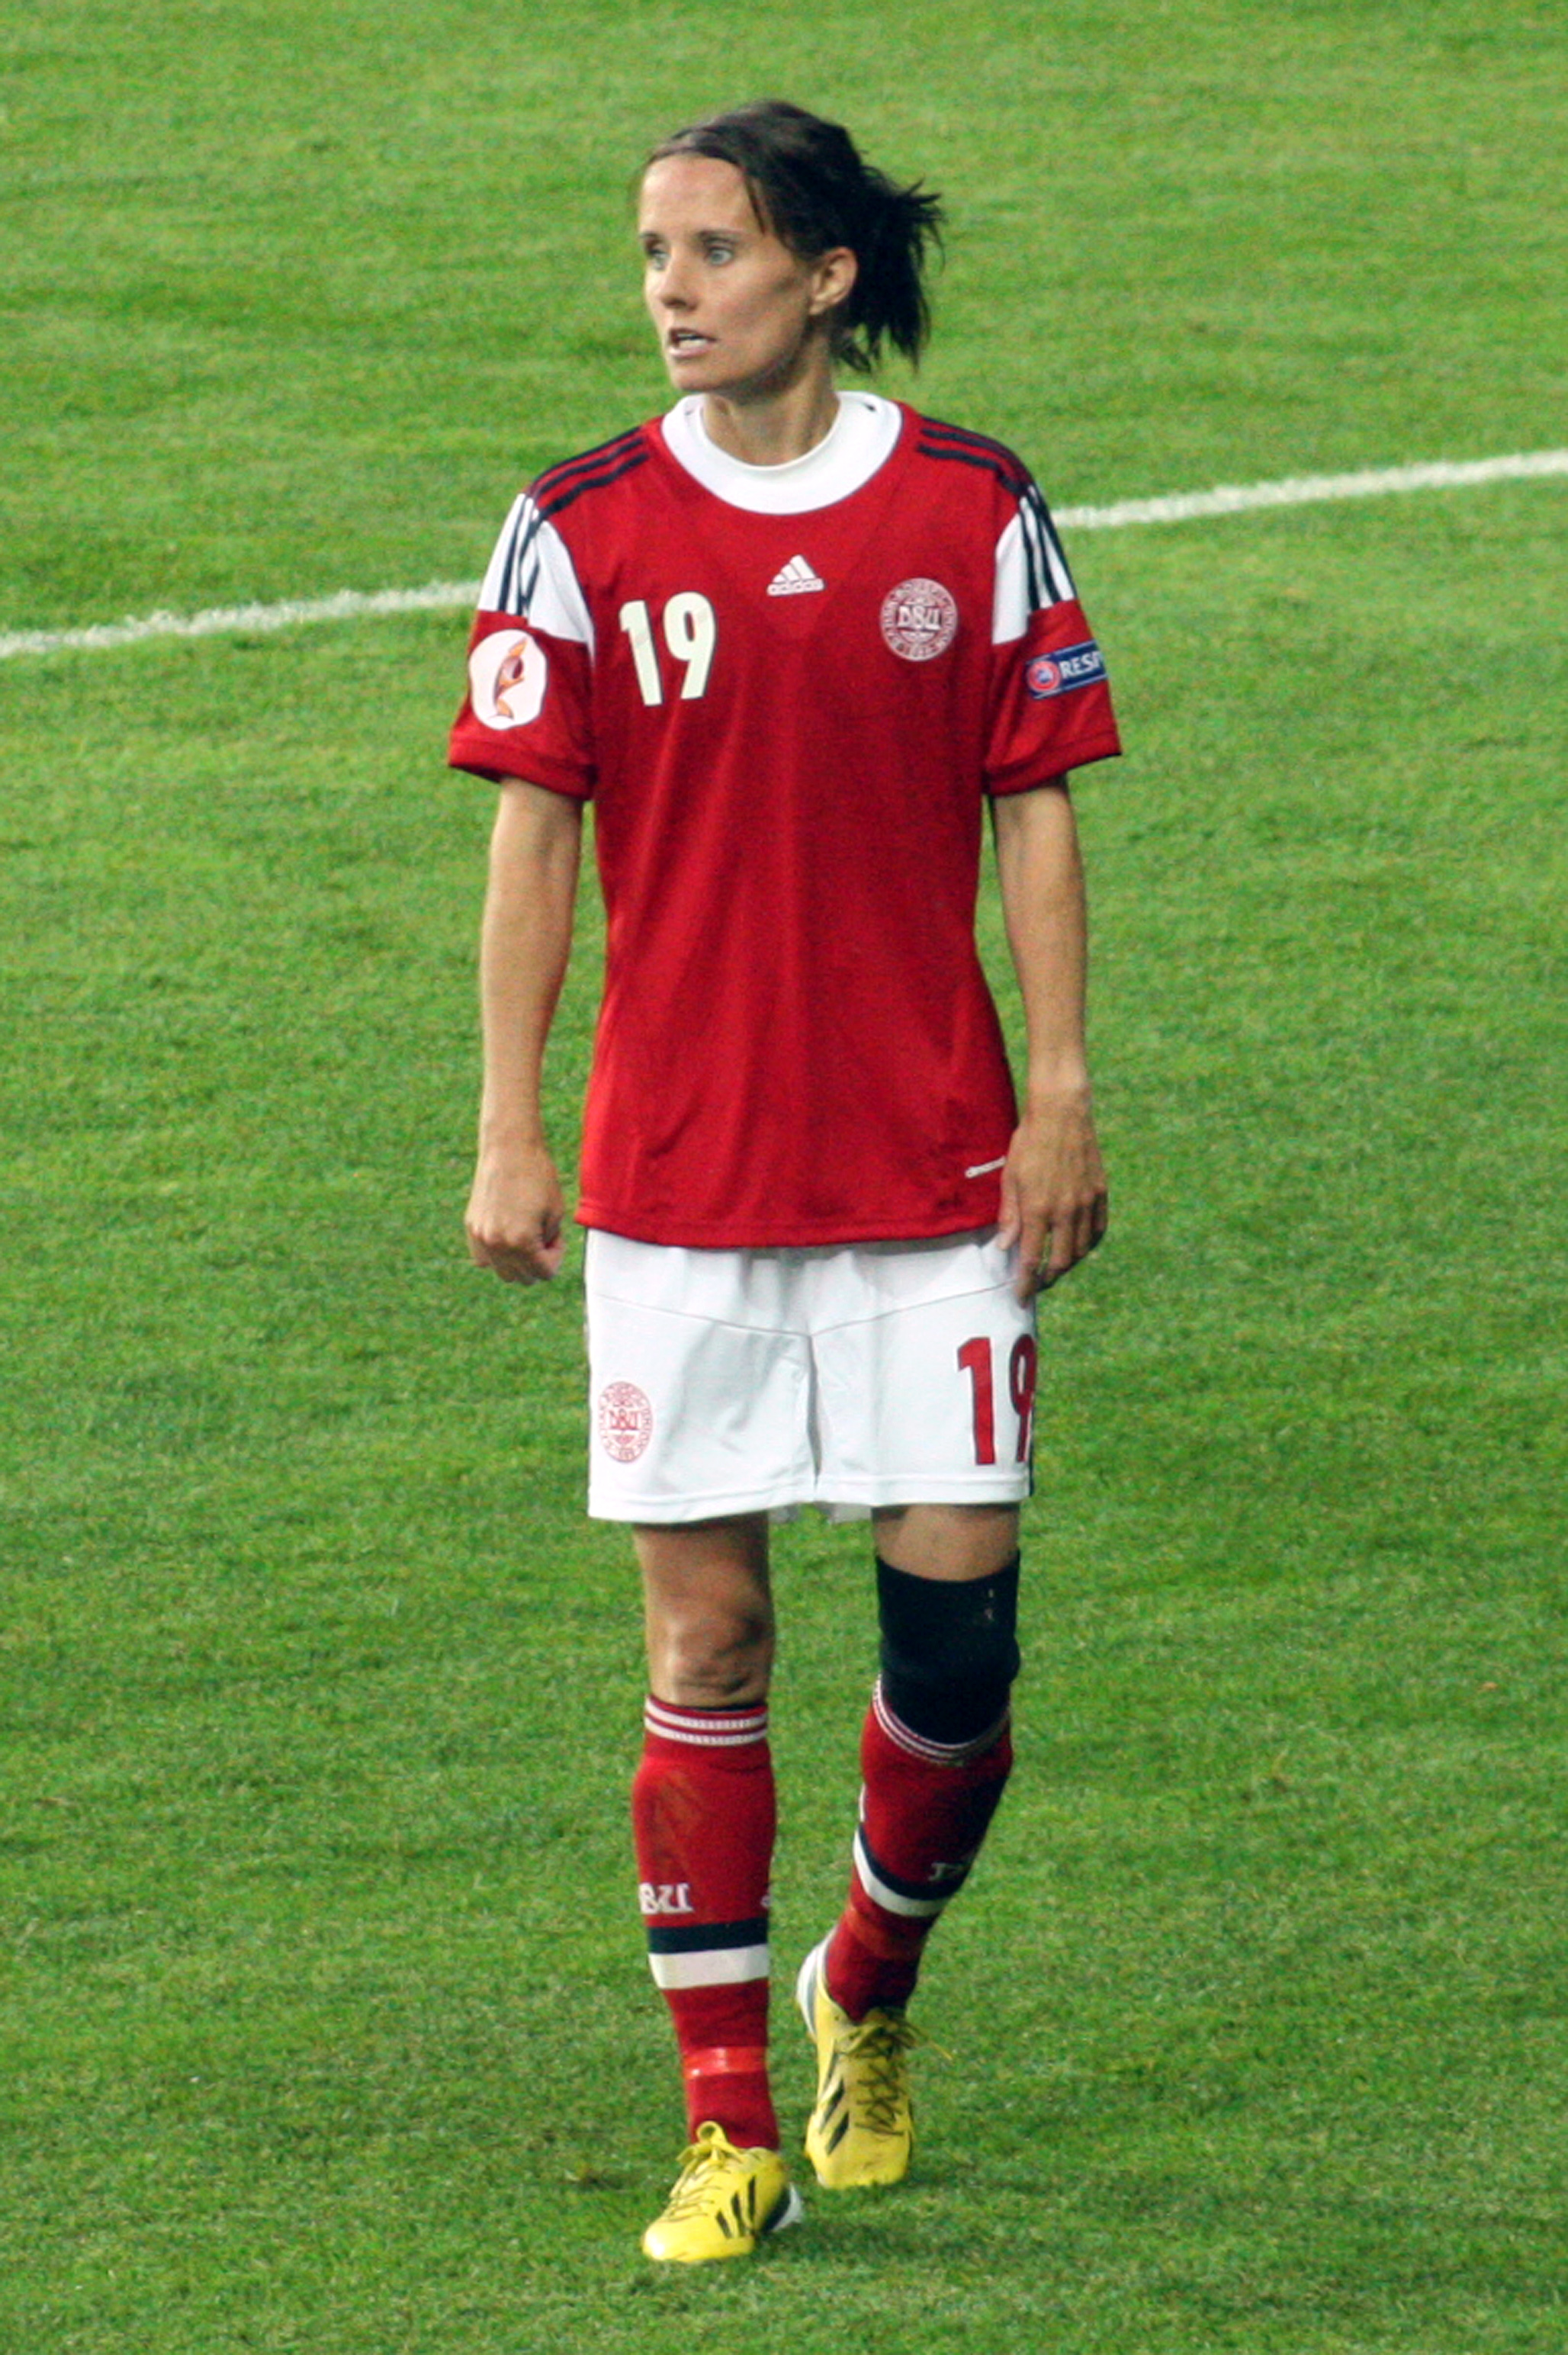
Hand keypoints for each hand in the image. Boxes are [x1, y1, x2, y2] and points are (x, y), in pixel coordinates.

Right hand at [465, 1139, 566, 1284]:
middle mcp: (496, 1244)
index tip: (557, 1237)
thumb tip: (536, 1262)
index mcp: (521, 1242)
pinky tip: (508, 1234)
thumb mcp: (555, 1214)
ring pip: (501, 1272)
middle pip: (522, 1277)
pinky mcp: (471, 1226)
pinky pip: (483, 1258)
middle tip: (543, 1235)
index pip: (544, 1273)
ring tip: (526, 1235)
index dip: (556, 1257)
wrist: (509, 1147)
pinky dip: (497, 1254)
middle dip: (537, 1262)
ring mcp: (480, 1237)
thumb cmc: (537, 1176)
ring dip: (517, 1262)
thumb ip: (548, 1244)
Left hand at [996, 1089, 1108, 1300]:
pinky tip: (1078, 1248)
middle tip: (1037, 1286)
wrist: (1063, 1113)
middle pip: (1059, 1261)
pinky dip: (1087, 1246)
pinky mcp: (1100, 1193)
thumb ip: (1009, 1214)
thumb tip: (1005, 1246)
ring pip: (1080, 1249)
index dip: (1025, 1283)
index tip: (1020, 1297)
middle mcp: (1065, 1211)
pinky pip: (1097, 1230)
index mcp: (1038, 1208)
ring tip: (1054, 1268)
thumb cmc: (1030, 1142)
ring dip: (1067, 1264)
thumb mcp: (1011, 1177)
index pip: (1031, 1259)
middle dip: (1047, 1280)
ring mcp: (1086, 1203)